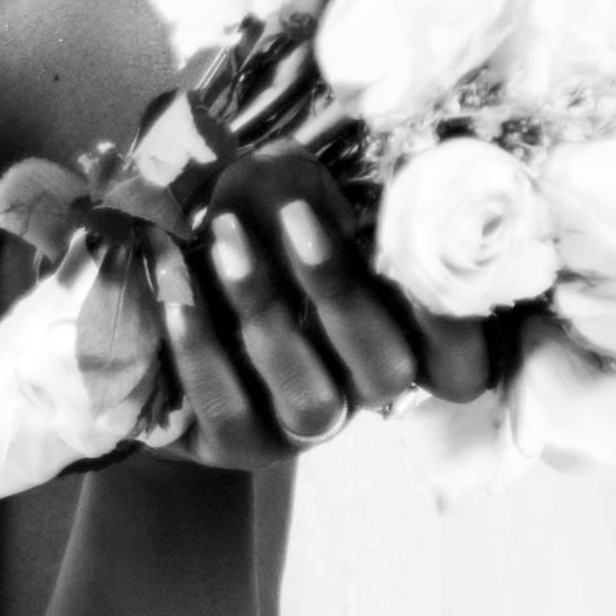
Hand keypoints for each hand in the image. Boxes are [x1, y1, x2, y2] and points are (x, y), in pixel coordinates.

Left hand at [139, 147, 494, 471]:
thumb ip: (291, 187)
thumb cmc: (237, 251)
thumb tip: (285, 169)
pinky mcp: (239, 446)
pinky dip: (199, 341)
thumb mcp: (267, 208)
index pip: (461, 358)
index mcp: (395, 332)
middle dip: (342, 288)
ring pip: (310, 395)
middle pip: (388, 368)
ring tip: (224, 237)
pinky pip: (228, 406)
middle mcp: (361, 388)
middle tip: (296, 215)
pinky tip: (173, 282)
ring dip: (266, 307)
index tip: (424, 249)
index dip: (456, 320)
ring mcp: (303, 426)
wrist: (155, 337)